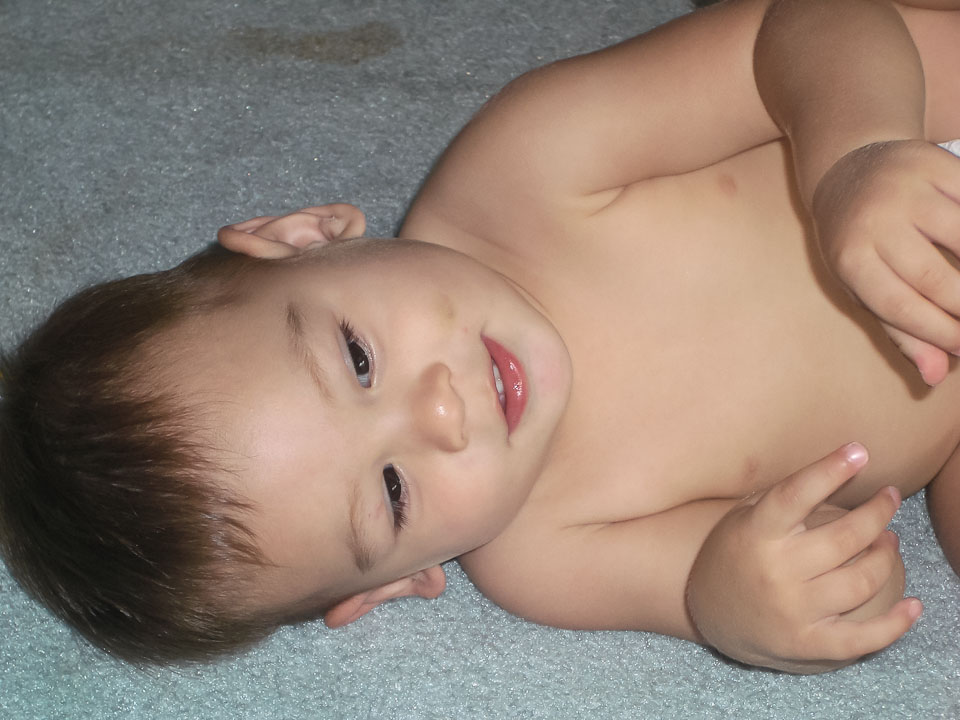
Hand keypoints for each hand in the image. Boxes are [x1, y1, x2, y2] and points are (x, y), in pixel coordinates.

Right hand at [686, 443, 921, 673]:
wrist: (706, 612)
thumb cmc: (734, 553)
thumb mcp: (744, 516)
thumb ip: (785, 496)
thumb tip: (837, 465)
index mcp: (755, 533)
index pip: (795, 495)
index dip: (828, 471)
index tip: (859, 451)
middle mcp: (774, 571)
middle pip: (844, 538)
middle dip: (877, 513)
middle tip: (889, 498)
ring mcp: (792, 611)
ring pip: (860, 581)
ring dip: (885, 556)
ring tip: (889, 540)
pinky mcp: (806, 644)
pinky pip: (861, 638)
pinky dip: (894, 624)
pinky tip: (913, 605)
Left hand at [813, 140, 959, 385]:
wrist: (848, 169)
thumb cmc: (859, 242)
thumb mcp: (864, 286)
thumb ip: (901, 330)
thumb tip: (935, 376)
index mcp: (850, 258)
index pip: (898, 304)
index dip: (939, 332)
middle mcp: (874, 222)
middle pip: (932, 276)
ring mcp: (905, 189)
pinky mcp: (934, 163)